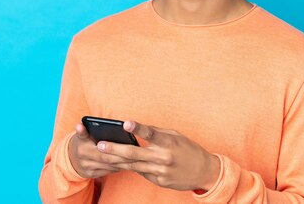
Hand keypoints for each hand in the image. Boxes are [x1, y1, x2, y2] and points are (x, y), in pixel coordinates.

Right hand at [68, 123, 133, 178]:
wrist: (70, 159)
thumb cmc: (81, 142)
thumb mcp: (80, 136)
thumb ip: (82, 131)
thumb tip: (79, 125)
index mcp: (83, 150)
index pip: (101, 150)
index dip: (114, 148)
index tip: (127, 145)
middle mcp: (85, 162)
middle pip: (108, 160)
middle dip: (122, 156)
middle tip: (137, 152)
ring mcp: (89, 170)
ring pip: (110, 167)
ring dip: (123, 163)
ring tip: (136, 157)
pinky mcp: (93, 175)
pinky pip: (109, 171)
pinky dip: (119, 167)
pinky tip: (130, 163)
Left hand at [96, 121, 220, 190]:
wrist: (203, 171)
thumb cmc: (188, 149)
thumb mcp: (176, 136)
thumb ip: (157, 132)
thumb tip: (137, 129)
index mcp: (169, 143)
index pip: (151, 133)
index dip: (138, 128)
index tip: (126, 123)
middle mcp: (164, 157)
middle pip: (135, 153)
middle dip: (115, 149)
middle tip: (100, 144)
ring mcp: (160, 171)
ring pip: (133, 165)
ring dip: (116, 160)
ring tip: (102, 154)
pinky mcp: (159, 181)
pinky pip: (141, 172)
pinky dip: (128, 167)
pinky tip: (115, 163)